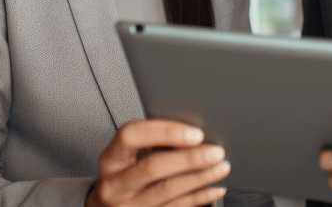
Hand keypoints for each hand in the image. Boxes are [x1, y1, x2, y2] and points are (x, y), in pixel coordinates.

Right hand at [87, 119, 229, 206]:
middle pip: (152, 168)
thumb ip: (151, 143)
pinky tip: (214, 189)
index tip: (194, 133)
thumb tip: (192, 133)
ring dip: (200, 178)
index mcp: (111, 159)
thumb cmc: (126, 174)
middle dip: (189, 158)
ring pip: (167, 190)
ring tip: (221, 167)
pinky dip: (199, 198)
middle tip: (216, 152)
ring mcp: (128, 205)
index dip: (164, 132)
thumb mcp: (128, 156)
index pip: (131, 136)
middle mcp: (114, 184)